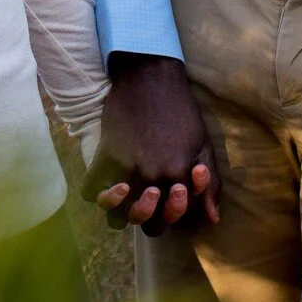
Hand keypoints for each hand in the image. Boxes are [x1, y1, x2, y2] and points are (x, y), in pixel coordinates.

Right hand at [83, 52, 219, 235]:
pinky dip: (96, 192)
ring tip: (128, 193)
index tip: (174, 192)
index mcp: (178, 177)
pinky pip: (90, 191)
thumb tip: (212, 219)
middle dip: (152, 217)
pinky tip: (107, 182)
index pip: (176, 218)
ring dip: (123, 213)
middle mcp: (151, 178)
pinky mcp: (104, 156)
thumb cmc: (181, 111)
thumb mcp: (203, 146)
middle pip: (147, 224)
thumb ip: (210, 185)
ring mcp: (125, 169)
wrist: (150, 77)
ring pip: (117, 216)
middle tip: (153, 195)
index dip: (176, 213)